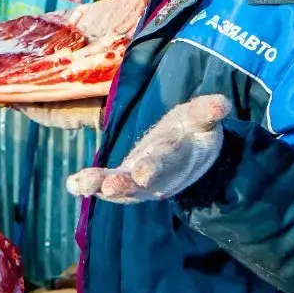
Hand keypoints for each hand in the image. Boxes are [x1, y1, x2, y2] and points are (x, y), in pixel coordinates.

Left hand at [66, 94, 230, 202]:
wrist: (191, 150)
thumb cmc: (194, 129)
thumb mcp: (203, 118)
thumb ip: (208, 112)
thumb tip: (221, 104)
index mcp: (176, 154)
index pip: (164, 161)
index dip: (152, 167)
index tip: (141, 175)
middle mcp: (158, 173)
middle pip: (139, 181)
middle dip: (124, 184)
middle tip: (109, 188)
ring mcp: (141, 180)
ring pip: (121, 186)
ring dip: (101, 186)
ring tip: (80, 185)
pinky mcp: (127, 179)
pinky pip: (107, 184)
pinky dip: (89, 186)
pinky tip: (71, 185)